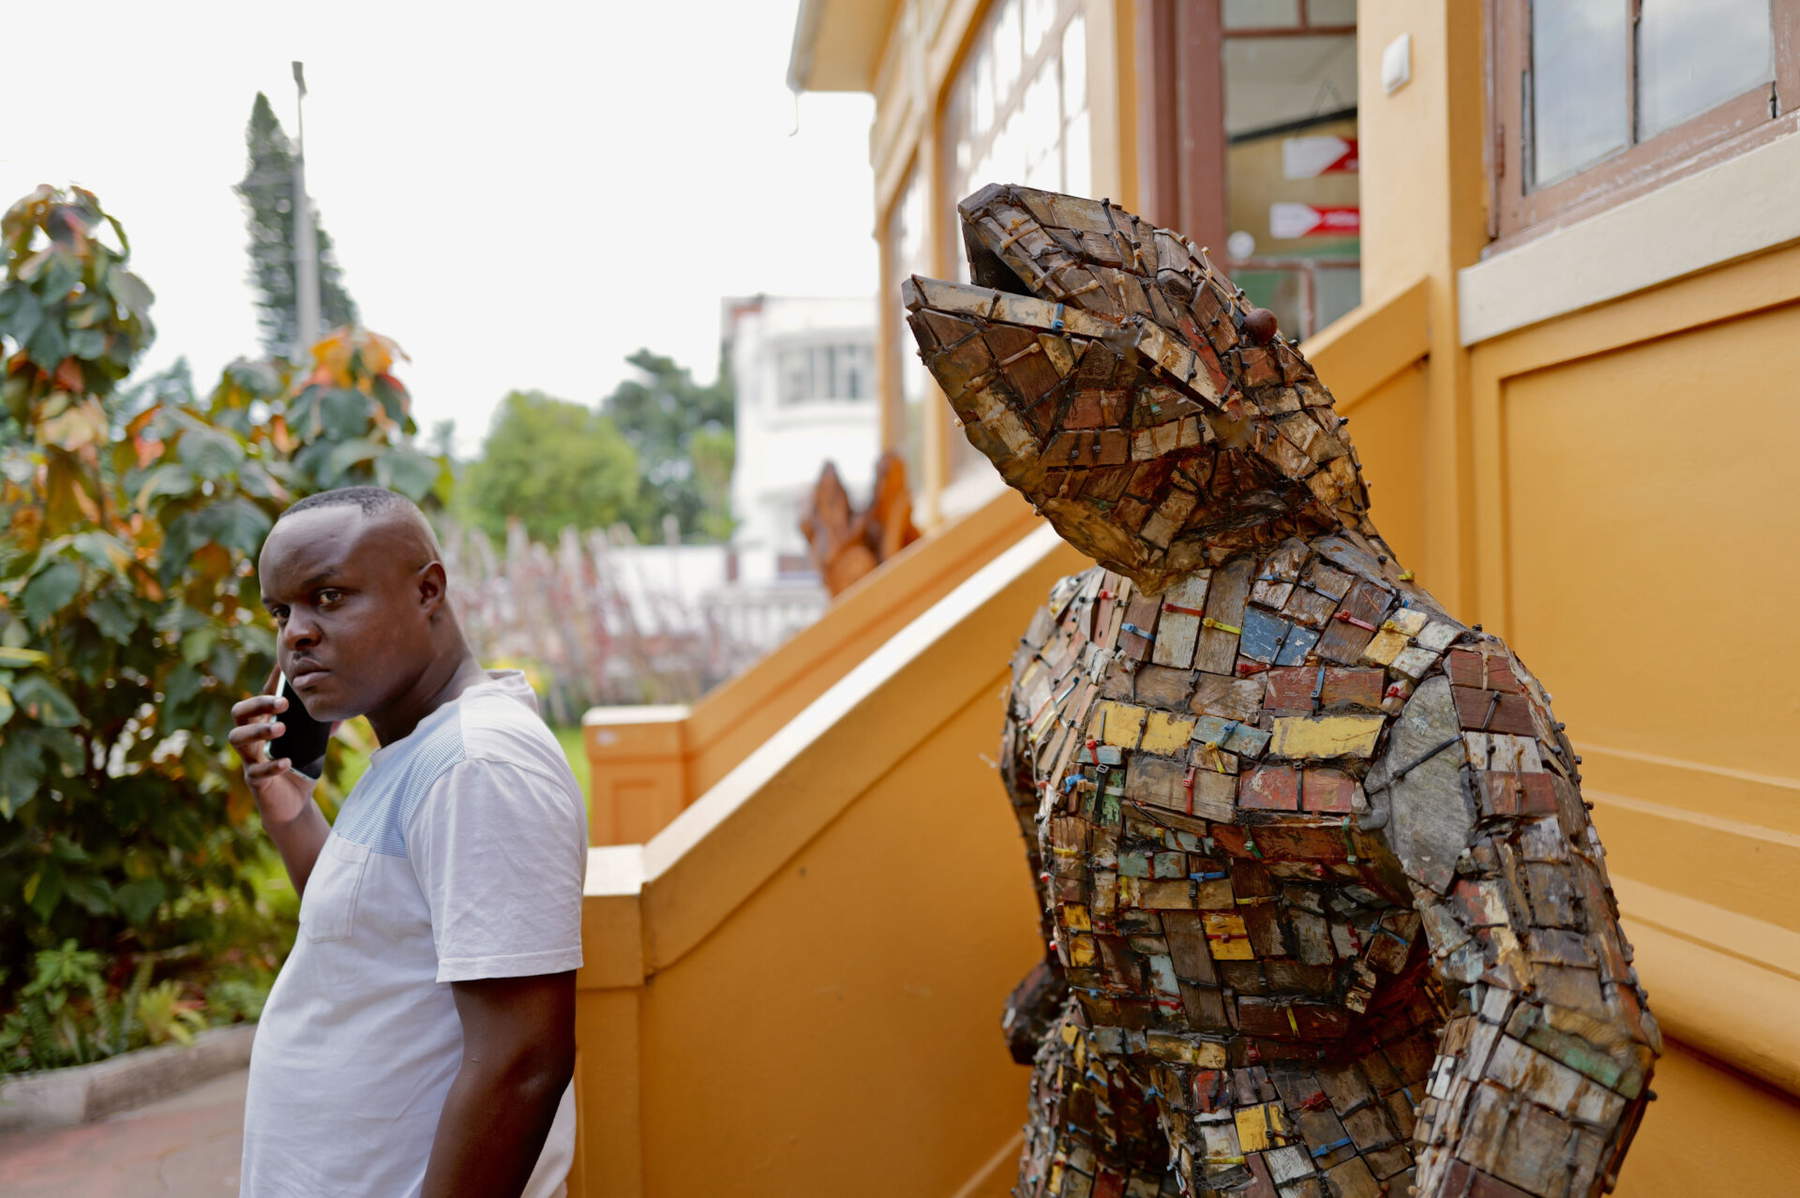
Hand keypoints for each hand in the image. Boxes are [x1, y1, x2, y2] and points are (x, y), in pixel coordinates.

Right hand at [228, 664, 314, 824]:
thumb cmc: (300, 767)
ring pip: (236, 739)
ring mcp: (250, 760)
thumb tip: (340, 706)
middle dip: (257, 703)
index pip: (259, 698)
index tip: (282, 668)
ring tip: (281, 728)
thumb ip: (324, 724)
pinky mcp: (255, 782)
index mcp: (263, 725)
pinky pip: (254, 772)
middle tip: (282, 702)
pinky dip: (271, 766)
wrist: (294, 805)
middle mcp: (252, 740)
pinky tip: (287, 763)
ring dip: (258, 730)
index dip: (268, 683)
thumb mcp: (315, 742)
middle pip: (239, 713)